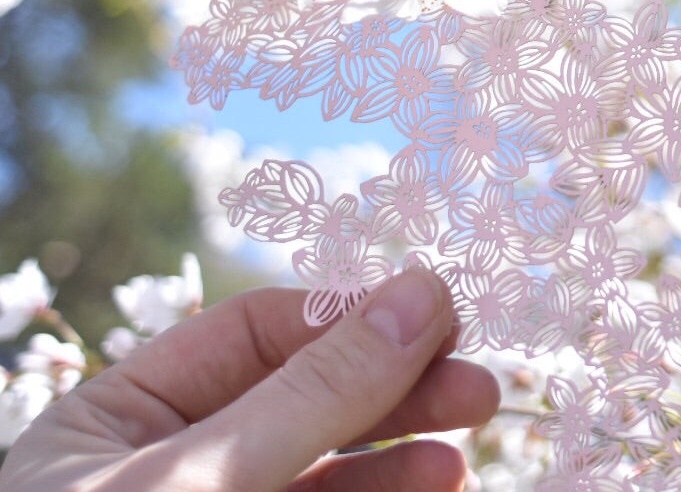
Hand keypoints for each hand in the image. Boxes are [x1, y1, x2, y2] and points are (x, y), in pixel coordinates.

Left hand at [0, 270, 499, 490]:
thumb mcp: (205, 477)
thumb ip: (318, 391)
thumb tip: (424, 292)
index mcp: (114, 424)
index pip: (251, 336)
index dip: (350, 318)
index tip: (441, 317)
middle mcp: (167, 472)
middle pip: (303, 402)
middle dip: (393, 392)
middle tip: (480, 392)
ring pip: (328, 476)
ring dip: (401, 461)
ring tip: (460, 464)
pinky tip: (435, 491)